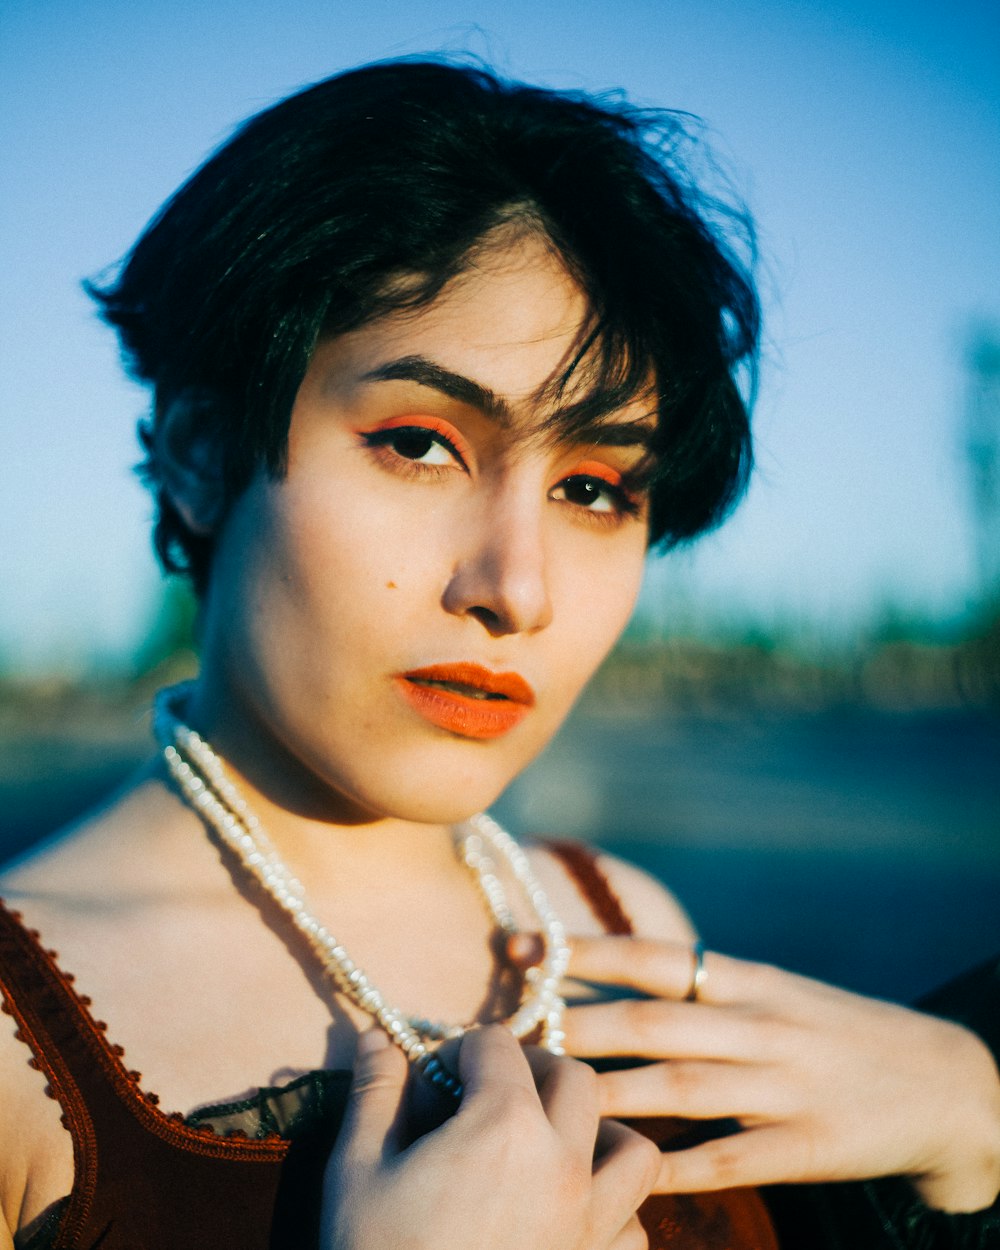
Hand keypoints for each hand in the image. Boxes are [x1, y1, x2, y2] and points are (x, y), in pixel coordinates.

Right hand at [322, 1024, 660, 1249]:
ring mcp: (591, 1223)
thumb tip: (377, 1035)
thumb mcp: (358, 1171)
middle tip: (488, 1097)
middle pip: (576, 1077)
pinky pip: (634, 1227)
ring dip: (598, 1134)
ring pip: (633, 1148)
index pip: (498, 1044)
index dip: (460, 1051)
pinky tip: (568, 1217)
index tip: (434, 1081)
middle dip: (533, 1072)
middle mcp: (563, 1164)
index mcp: (504, 1126)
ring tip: (551, 1145)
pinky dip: (613, 1212)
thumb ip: (375, 1093)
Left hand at [562, 937, 999, 1211]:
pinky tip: (632, 1173)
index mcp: (749, 979)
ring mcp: (786, 1087)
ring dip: (611, 1092)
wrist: (941, 1080)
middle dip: (580, 1023)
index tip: (522, 948)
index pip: (654, 957)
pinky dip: (680, 1167)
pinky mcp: (808, 1146)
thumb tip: (609, 976)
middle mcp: (762, 1024)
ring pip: (683, 1089)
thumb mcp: (774, 990)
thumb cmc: (833, 1030)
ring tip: (548, 1098)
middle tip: (514, 1029)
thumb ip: (701, 987)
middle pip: (656, 1022)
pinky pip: (732, 1159)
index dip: (584, 952)